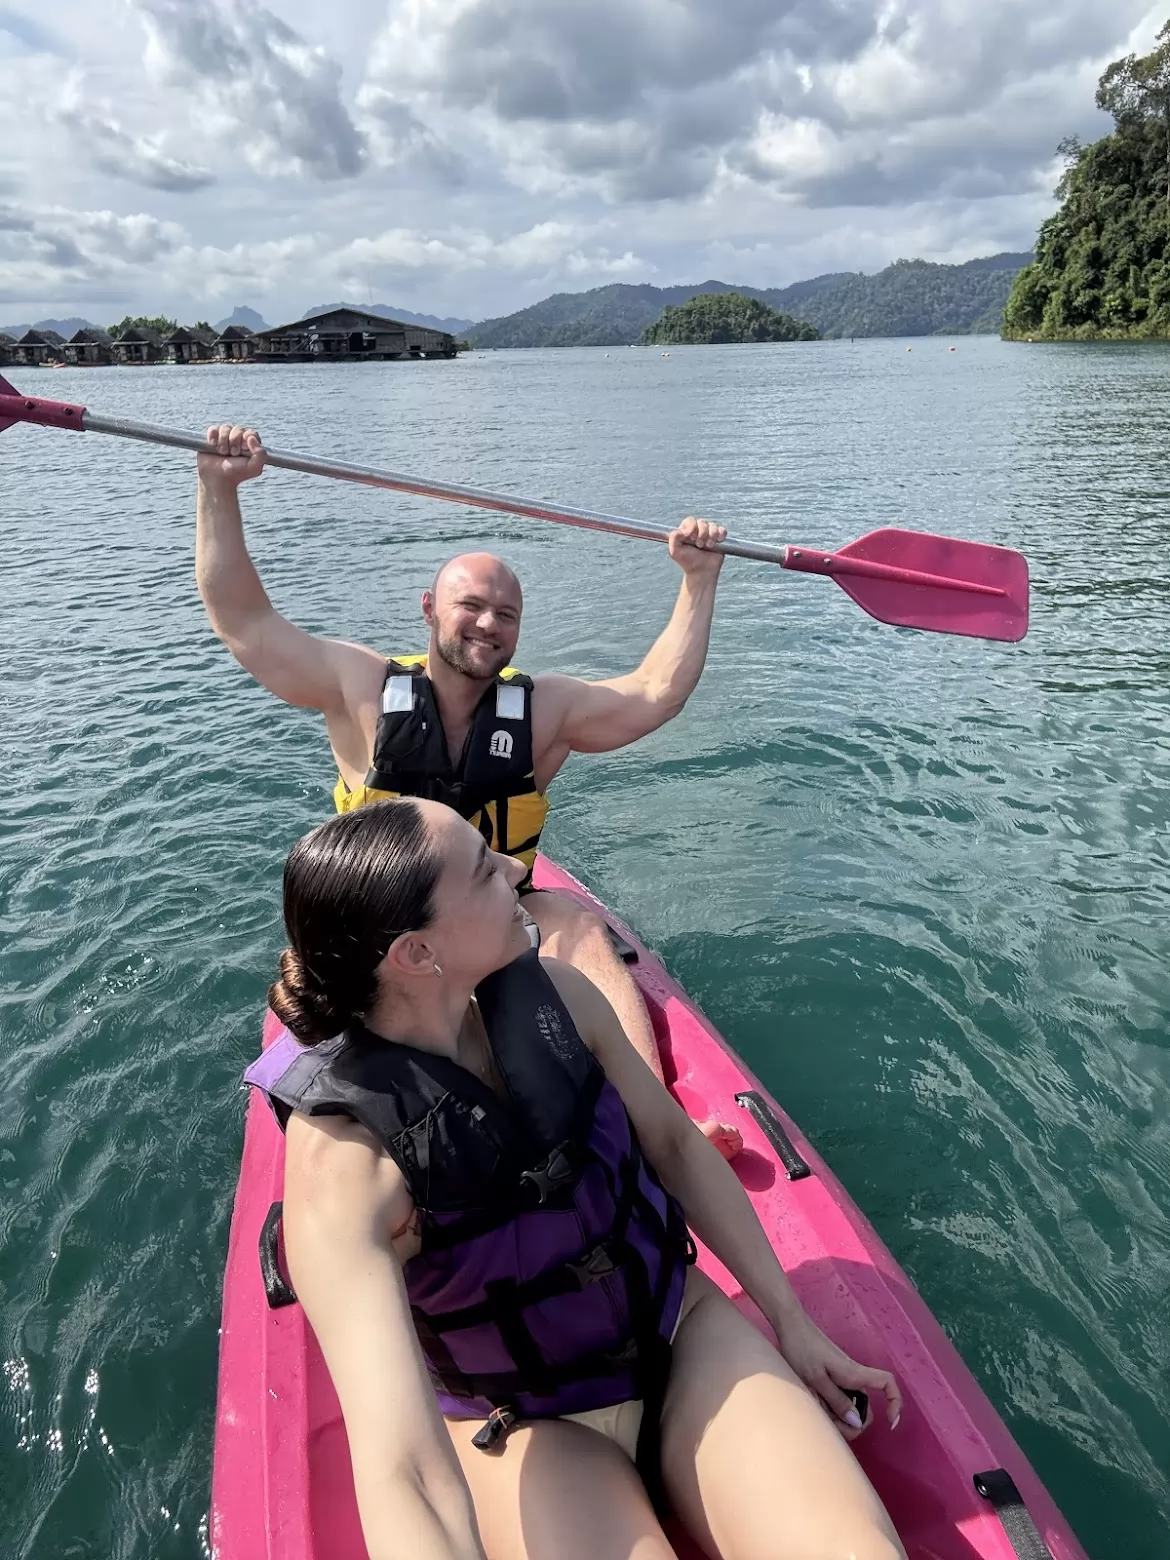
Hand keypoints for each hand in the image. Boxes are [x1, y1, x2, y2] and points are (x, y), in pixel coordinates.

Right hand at [197, 424, 264, 488]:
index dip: (247, 439)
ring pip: (225, 428)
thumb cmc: (237, 473)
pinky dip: (213, 436)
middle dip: (235, 441)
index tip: (243, 449)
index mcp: (250, 444)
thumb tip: (252, 438)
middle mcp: (239, 438)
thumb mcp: (254, 468)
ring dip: (224, 441)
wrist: (218, 479)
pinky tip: (213, 445)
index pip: (251, 433)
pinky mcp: (213, 437)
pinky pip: (213, 429)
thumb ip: (261, 454)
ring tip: (223, 453)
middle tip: (233, 454)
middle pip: (238, 429)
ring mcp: (225, 436)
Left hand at [668, 516, 725, 581]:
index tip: (691, 538)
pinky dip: (720, 536)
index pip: (690, 520)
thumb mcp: (675, 551)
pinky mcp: (719, 538)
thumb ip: (674, 537)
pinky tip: (716, 543)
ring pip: (713, 525)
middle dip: (702, 534)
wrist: (701, 572)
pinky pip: (722, 530)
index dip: (692, 527)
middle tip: (699, 545)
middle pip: (702, 522)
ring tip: (708, 546)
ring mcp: (709, 533)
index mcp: (686, 531)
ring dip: (711, 536)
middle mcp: (698, 530)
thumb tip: (685, 530)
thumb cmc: (688, 562)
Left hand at [773, 1309, 901, 1441]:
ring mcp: (843, 1378)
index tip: (889, 1421)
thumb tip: (857, 1422)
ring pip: (849, 1406)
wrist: (790, 1326)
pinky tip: (814, 1403)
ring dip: (836, 1416)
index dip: (895, 1401)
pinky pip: (838, 1399)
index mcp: (854, 1374)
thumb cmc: (802, 1349)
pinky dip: (830, 1407)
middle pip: (864, 1408)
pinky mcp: (833, 1378)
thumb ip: (836, 1400)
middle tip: (826, 1420)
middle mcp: (853, 1377)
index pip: (887, 1383)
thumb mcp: (816, 1378)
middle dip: (850, 1423)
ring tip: (815, 1407)